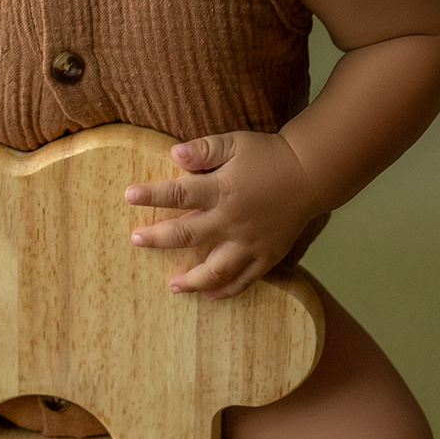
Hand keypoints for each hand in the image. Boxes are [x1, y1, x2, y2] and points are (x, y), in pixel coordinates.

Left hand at [124, 131, 322, 299]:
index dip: (152, 195)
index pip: (179, 193)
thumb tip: (173, 154)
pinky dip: (226, 290)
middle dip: (157, 238)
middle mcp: (234, 219)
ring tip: (172, 286)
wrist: (311, 173)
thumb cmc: (268, 155)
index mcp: (223, 189)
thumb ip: (204, 149)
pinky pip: (245, 279)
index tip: (128, 196)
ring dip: (191, 280)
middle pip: (187, 234)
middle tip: (135, 240)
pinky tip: (209, 296)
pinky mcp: (268, 255)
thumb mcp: (235, 142)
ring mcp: (251, 241)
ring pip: (216, 269)